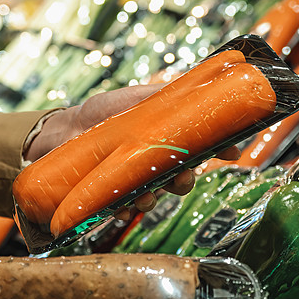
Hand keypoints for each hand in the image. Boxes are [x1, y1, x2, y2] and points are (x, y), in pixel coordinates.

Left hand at [24, 85, 241, 218]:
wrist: (67, 129)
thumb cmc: (106, 112)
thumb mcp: (138, 98)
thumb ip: (167, 97)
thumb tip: (203, 88)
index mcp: (168, 145)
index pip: (200, 153)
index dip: (218, 153)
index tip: (231, 152)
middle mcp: (156, 168)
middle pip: (181, 183)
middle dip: (184, 183)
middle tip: (181, 177)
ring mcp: (135, 184)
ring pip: (154, 200)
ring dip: (152, 200)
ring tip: (142, 196)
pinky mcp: (112, 196)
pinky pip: (123, 210)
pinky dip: (122, 211)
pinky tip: (119, 208)